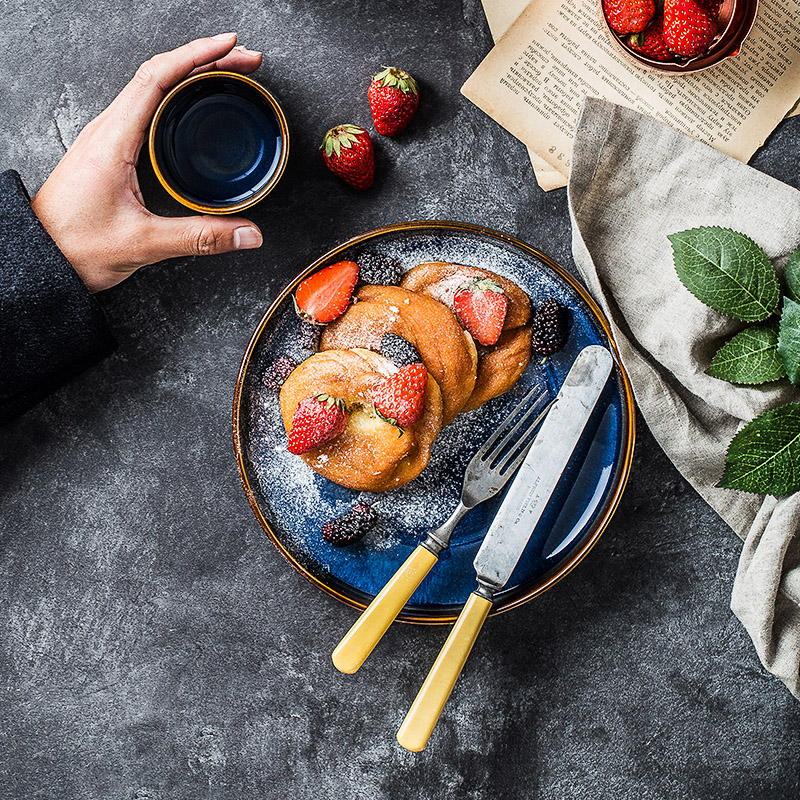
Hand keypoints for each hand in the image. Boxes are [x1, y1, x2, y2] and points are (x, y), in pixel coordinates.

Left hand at [31, 34, 264, 292]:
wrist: (40, 258)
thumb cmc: (76, 245)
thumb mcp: (145, 243)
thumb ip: (200, 238)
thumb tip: (248, 234)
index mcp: (113, 139)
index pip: (157, 77)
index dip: (197, 56)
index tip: (230, 47)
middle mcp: (108, 130)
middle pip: (160, 74)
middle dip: (205, 61)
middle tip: (244, 62)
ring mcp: (107, 138)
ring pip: (151, 88)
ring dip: (190, 75)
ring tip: (226, 76)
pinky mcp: (110, 152)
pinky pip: (145, 109)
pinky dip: (175, 97)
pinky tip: (193, 108)